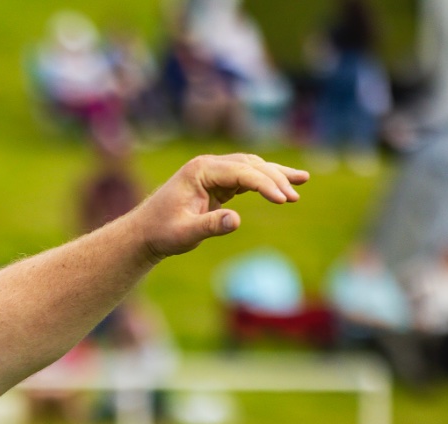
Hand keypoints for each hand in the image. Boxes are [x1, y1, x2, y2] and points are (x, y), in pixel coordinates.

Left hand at [136, 153, 308, 261]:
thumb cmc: (161, 233)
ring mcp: (213, 171)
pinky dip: (265, 181)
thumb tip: (236, 220)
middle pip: (250, 165)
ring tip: (302, 182)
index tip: (282, 199)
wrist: (145, 232)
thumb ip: (209, 226)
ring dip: (276, 176)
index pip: (241, 172)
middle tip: (294, 197)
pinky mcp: (218, 182)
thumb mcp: (184, 234)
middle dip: (275, 179)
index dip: (264, 184)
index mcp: (200, 170)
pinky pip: (247, 177)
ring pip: (252, 167)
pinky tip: (285, 185)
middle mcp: (208, 165)